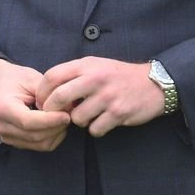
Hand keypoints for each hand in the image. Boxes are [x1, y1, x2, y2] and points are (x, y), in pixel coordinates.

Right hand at [0, 59, 70, 150]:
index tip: (66, 115)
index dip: (50, 121)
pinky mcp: (15, 142)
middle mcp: (2, 126)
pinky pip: (38, 146)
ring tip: (63, 118)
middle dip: (57, 127)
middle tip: (69, 114)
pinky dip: (51, 137)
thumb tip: (68, 108)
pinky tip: (56, 124)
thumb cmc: (13, 78)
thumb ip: (48, 94)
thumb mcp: (31, 78)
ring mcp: (7, 137)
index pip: (28, 122)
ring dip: (56, 134)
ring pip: (39, 144)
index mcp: (3, 107)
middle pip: (36, 135)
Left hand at [36, 57, 164, 136]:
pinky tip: (102, 121)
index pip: (52, 76)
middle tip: (55, 116)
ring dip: (78, 121)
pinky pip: (95, 129)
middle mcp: (95, 79)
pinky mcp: (118, 113)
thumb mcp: (95, 66)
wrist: (153, 83)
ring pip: (76, 118)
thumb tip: (49, 92)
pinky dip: (95, 129)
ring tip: (88, 115)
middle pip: (59, 98)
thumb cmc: (118, 76)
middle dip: (52, 110)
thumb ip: (74, 75)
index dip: (42, 91)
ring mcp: (107, 97)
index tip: (41, 101)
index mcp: (86, 65)